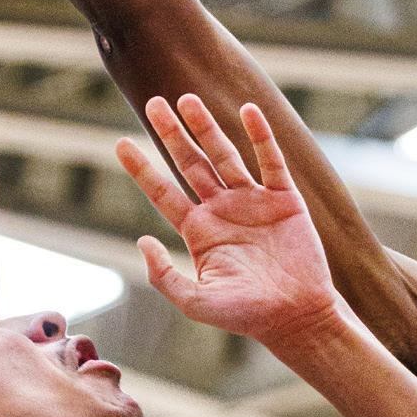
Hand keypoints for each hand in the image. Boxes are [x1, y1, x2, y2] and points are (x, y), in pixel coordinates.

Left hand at [117, 94, 344, 352]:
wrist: (296, 317)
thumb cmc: (245, 315)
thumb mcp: (195, 302)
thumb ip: (164, 276)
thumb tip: (141, 241)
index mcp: (199, 231)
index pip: (162, 192)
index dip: (141, 168)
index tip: (119, 143)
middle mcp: (222, 210)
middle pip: (189, 163)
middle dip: (171, 134)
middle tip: (153, 102)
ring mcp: (253, 201)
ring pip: (224, 154)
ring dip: (206, 127)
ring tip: (187, 99)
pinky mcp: (284, 199)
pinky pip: (270, 160)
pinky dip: (261, 135)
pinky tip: (248, 110)